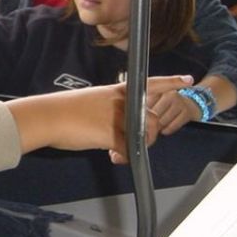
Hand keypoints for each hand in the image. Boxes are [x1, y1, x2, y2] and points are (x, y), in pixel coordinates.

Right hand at [6, 75, 193, 161]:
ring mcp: (119, 117)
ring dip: (136, 146)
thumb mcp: (90, 102)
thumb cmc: (62, 111)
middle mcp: (122, 101)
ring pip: (146, 134)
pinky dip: (123, 156)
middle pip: (153, 119)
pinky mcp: (114, 134)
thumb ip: (108, 111)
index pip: (150, 83)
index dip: (171, 82)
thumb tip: (113, 128)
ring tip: (117, 151)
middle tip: (129, 144)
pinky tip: (112, 156)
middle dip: (149, 135)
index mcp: (116, 91)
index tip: (188, 80)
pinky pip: (130, 150)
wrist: (48, 116)